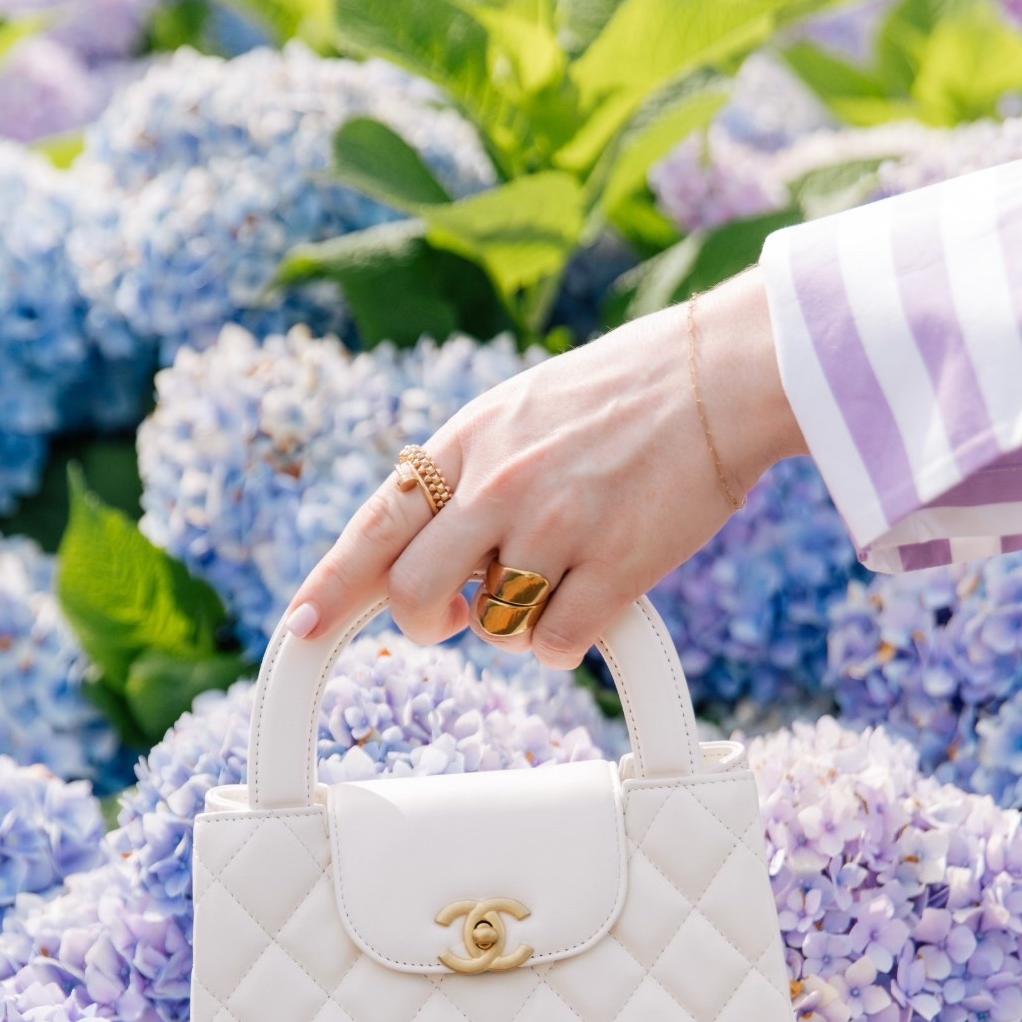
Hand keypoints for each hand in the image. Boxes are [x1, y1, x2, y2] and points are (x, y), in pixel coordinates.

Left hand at [285, 266, 805, 668]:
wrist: (721, 375)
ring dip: (514, 625)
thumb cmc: (625, 396)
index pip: (376, 525)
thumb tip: (426, 550)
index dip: (331, 584)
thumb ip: (467, 474)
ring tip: (560, 575)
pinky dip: (566, 641)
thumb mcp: (519, 412)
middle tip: (457, 615)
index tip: (301, 626)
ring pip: (490, 628)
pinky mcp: (614, 567)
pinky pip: (556, 646)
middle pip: (414, 595)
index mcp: (467, 442)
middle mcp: (498, 484)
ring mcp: (554, 527)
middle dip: (428, 622)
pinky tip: (596, 598)